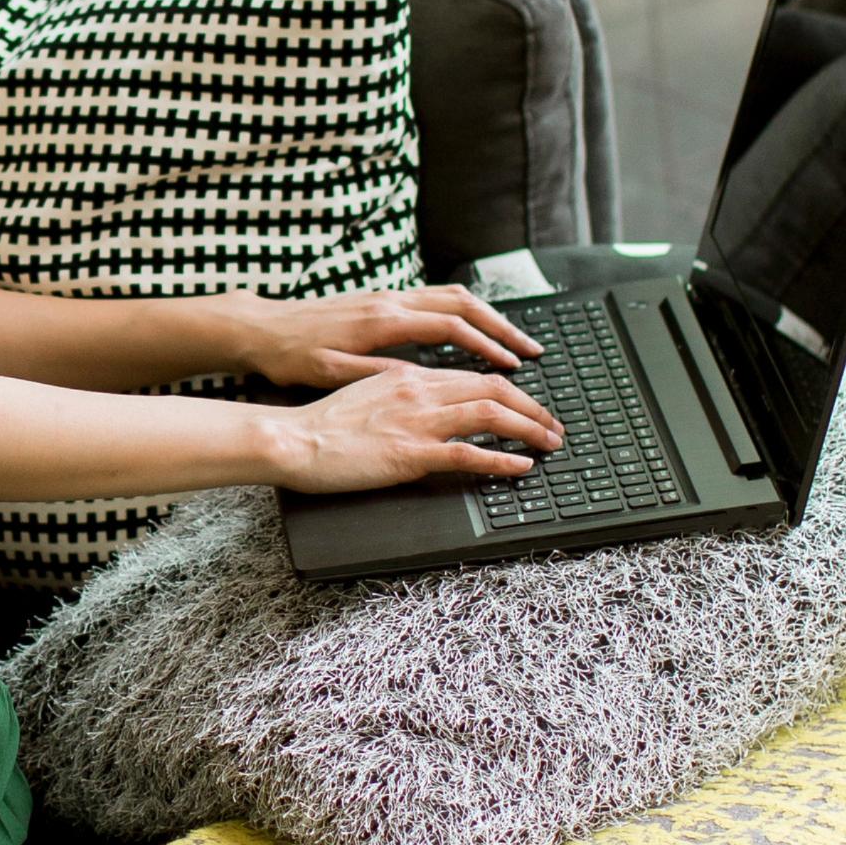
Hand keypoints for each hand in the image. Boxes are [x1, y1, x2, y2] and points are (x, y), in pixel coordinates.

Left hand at [228, 285, 543, 388]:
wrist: (261, 329)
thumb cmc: (290, 356)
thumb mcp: (329, 373)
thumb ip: (376, 375)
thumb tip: (418, 381)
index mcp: (382, 320)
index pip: (450, 327)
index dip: (487, 347)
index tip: (514, 367)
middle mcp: (390, 301)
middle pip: (463, 304)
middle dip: (502, 327)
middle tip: (532, 352)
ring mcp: (387, 297)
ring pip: (452, 297)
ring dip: (488, 318)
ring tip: (514, 343)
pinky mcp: (382, 301)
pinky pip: (436, 300)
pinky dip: (465, 315)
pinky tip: (476, 335)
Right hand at [269, 361, 561, 496]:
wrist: (292, 439)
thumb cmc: (322, 424)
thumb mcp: (368, 394)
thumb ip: (403, 393)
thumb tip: (432, 403)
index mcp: (409, 375)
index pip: (474, 376)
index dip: (511, 390)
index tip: (529, 406)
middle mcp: (419, 390)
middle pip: (493, 388)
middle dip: (532, 407)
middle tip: (553, 427)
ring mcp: (417, 421)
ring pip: (490, 413)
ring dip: (529, 428)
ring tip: (549, 444)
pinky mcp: (411, 453)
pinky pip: (469, 453)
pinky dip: (502, 460)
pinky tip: (520, 469)